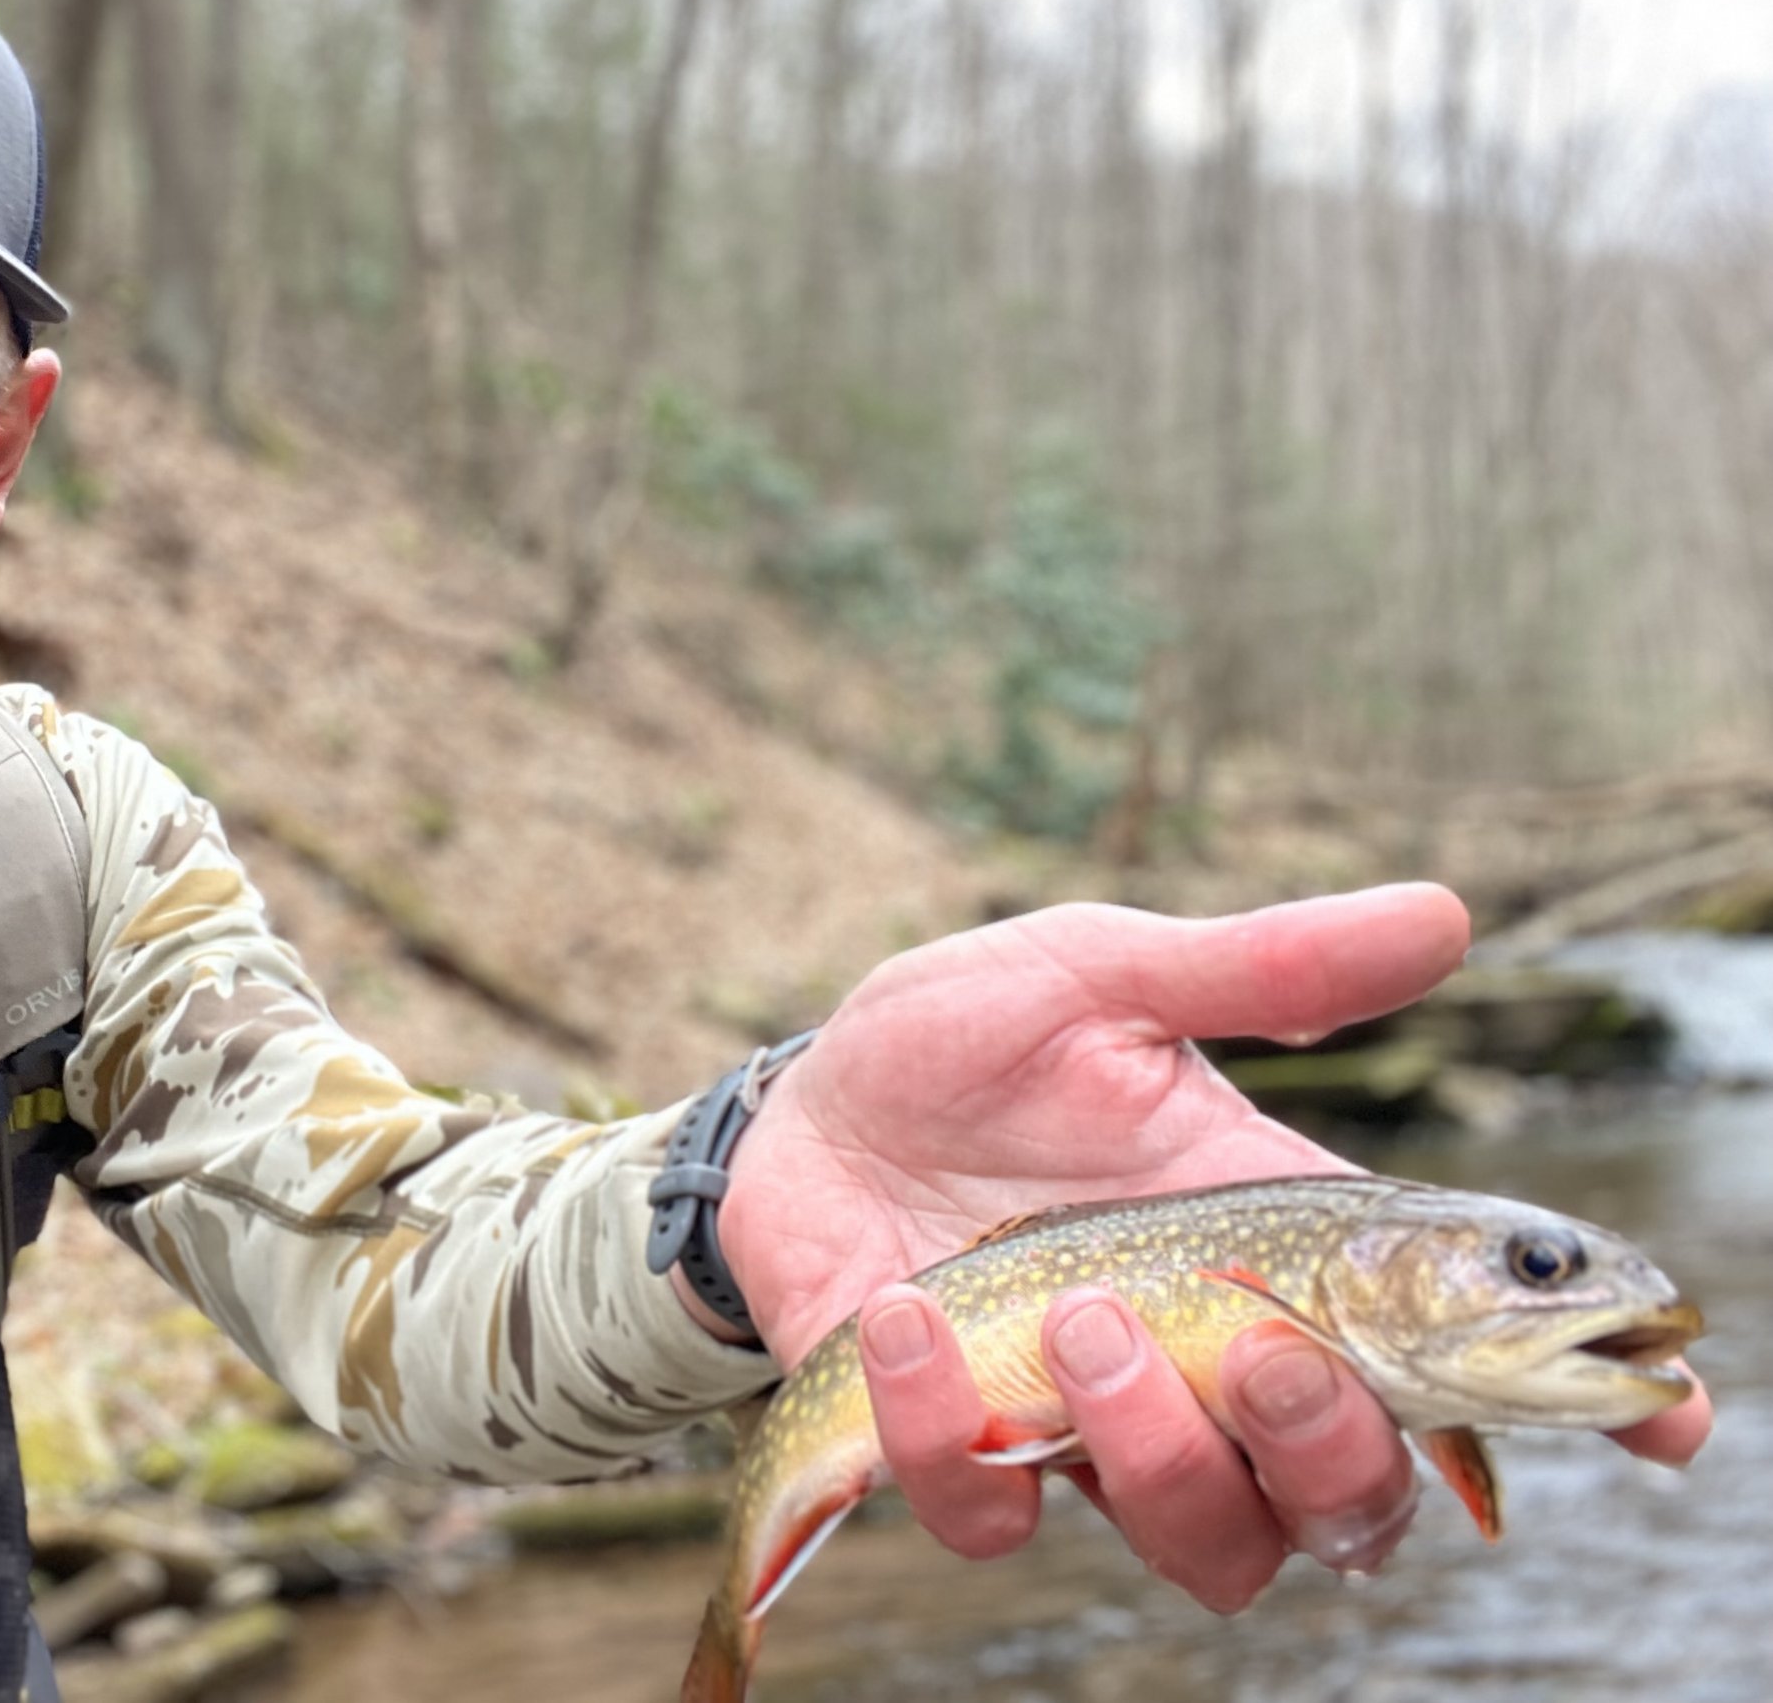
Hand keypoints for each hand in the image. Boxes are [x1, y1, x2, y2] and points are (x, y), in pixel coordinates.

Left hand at [713, 885, 1714, 1608]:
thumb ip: (1256, 969)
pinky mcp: (952, 1449)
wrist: (794, 1102)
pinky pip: (991, 1512)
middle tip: (1260, 1341)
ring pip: (1211, 1547)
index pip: (1459, 1358)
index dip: (1581, 1408)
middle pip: (1351, 1497)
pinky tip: (904, 1309)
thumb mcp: (1099, 974)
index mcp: (1274, 1250)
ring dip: (1163, 1455)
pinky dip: (951, 1431)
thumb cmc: (956, 1038)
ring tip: (1082, 1316)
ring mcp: (1085, 1427)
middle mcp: (1205, 1365)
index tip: (1667, 1415)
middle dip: (1335, 1447)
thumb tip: (1445, 913)